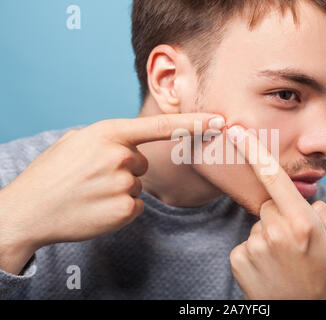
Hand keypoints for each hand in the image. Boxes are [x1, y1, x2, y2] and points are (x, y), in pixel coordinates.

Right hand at [0, 113, 223, 273]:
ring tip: (91, 193)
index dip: (192, 122)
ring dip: (120, 189)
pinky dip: (121, 208)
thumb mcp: (76, 141)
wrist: (28, 211)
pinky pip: (136, 205)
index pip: (160, 126)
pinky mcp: (126, 210)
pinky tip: (97, 208)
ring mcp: (124, 184)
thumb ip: (110, 137)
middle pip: (143, 162)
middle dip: (125, 168)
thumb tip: (133, 146)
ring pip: (138, 185)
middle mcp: (120, 156)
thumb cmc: (51, 174)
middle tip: (93, 177)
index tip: (220, 120)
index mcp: (108, 133)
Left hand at [226, 125, 325, 299]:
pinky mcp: (238, 259)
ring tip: (285, 258)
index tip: (237, 132)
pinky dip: (257, 250)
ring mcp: (253, 246)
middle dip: (281, 215)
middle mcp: (274, 231)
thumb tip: (305, 202)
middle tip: (296, 242)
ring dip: (270, 234)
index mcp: (302, 223)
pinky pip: (247, 241)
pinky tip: (270, 267)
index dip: (254, 152)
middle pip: (270, 203)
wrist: (302, 316)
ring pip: (259, 223)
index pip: (274, 178)